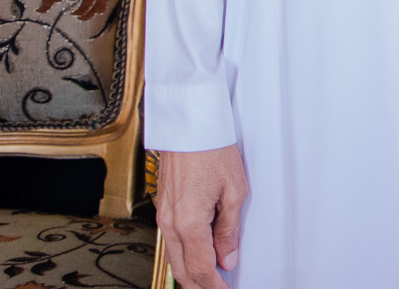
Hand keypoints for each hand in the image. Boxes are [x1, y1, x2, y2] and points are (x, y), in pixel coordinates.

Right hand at [155, 144, 249, 288]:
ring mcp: (164, 217)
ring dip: (190, 274)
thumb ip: (229, 230)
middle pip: (183, 270)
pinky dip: (183, 257)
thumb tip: (228, 259)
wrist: (190, 126)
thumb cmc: (213, 151)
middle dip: (200, 287)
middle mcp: (171, 224)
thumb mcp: (234, 192)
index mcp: (189, 223)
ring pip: (174, 259)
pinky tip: (196, 258)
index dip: (215, 287)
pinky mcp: (163, 209)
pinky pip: (171, 243)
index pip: (202, 269)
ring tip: (210, 282)